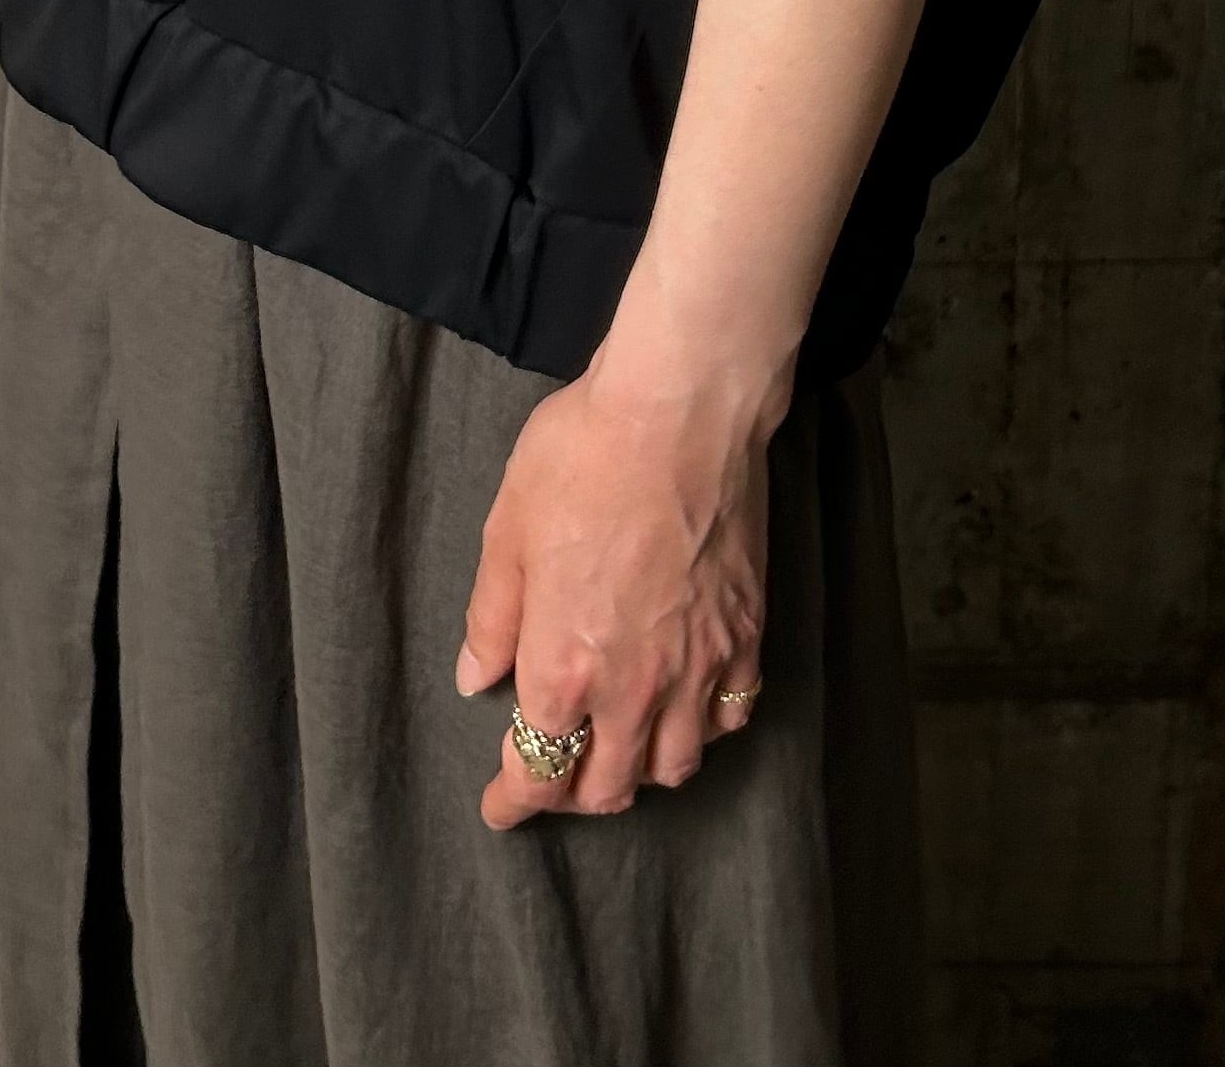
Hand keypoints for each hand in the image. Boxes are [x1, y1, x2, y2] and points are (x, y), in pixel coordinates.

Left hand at [456, 349, 776, 825]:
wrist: (680, 414)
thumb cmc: (582, 459)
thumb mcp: (507, 532)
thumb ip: (493, 618)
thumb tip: (477, 679)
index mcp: (566, 664)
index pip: (538, 768)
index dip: (514, 799)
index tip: (498, 809)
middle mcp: (637, 686)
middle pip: (610, 785)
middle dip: (572, 797)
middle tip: (550, 784)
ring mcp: (700, 666)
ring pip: (675, 765)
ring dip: (639, 774)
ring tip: (616, 754)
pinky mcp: (747, 637)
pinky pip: (729, 718)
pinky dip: (701, 733)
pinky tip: (685, 714)